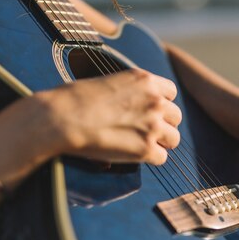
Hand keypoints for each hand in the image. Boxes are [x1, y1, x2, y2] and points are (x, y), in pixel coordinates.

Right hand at [36, 69, 181, 164]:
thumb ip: (132, 91)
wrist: (62, 118)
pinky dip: (149, 159)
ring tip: (139, 144)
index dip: (160, 104)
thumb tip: (136, 105)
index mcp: (146, 80)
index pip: (172, 93)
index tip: (147, 111)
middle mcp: (155, 101)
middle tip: (143, 131)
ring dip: (160, 143)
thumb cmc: (75, 99)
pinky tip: (132, 155)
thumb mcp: (110, 81)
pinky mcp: (146, 149)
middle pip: (176, 116)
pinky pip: (162, 158)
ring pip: (174, 138)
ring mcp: (153, 126)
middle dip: (162, 124)